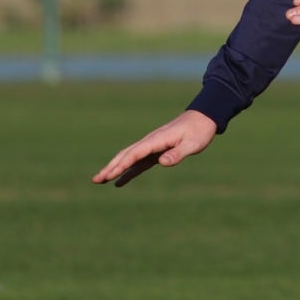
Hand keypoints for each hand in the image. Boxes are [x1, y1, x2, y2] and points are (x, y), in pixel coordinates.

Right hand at [91, 110, 217, 186]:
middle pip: (125, 155)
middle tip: (96, 180)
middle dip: (110, 167)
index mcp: (157, 140)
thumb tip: (162, 162)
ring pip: (128, 158)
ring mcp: (152, 146)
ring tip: (100, 180)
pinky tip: (120, 181)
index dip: (121, 165)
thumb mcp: (192, 144)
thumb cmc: (199, 131)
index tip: (109, 175)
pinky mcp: (156, 151)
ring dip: (114, 168)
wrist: (203, 118)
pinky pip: (138, 162)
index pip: (135, 154)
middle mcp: (150, 142)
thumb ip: (177, 153)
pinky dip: (128, 171)